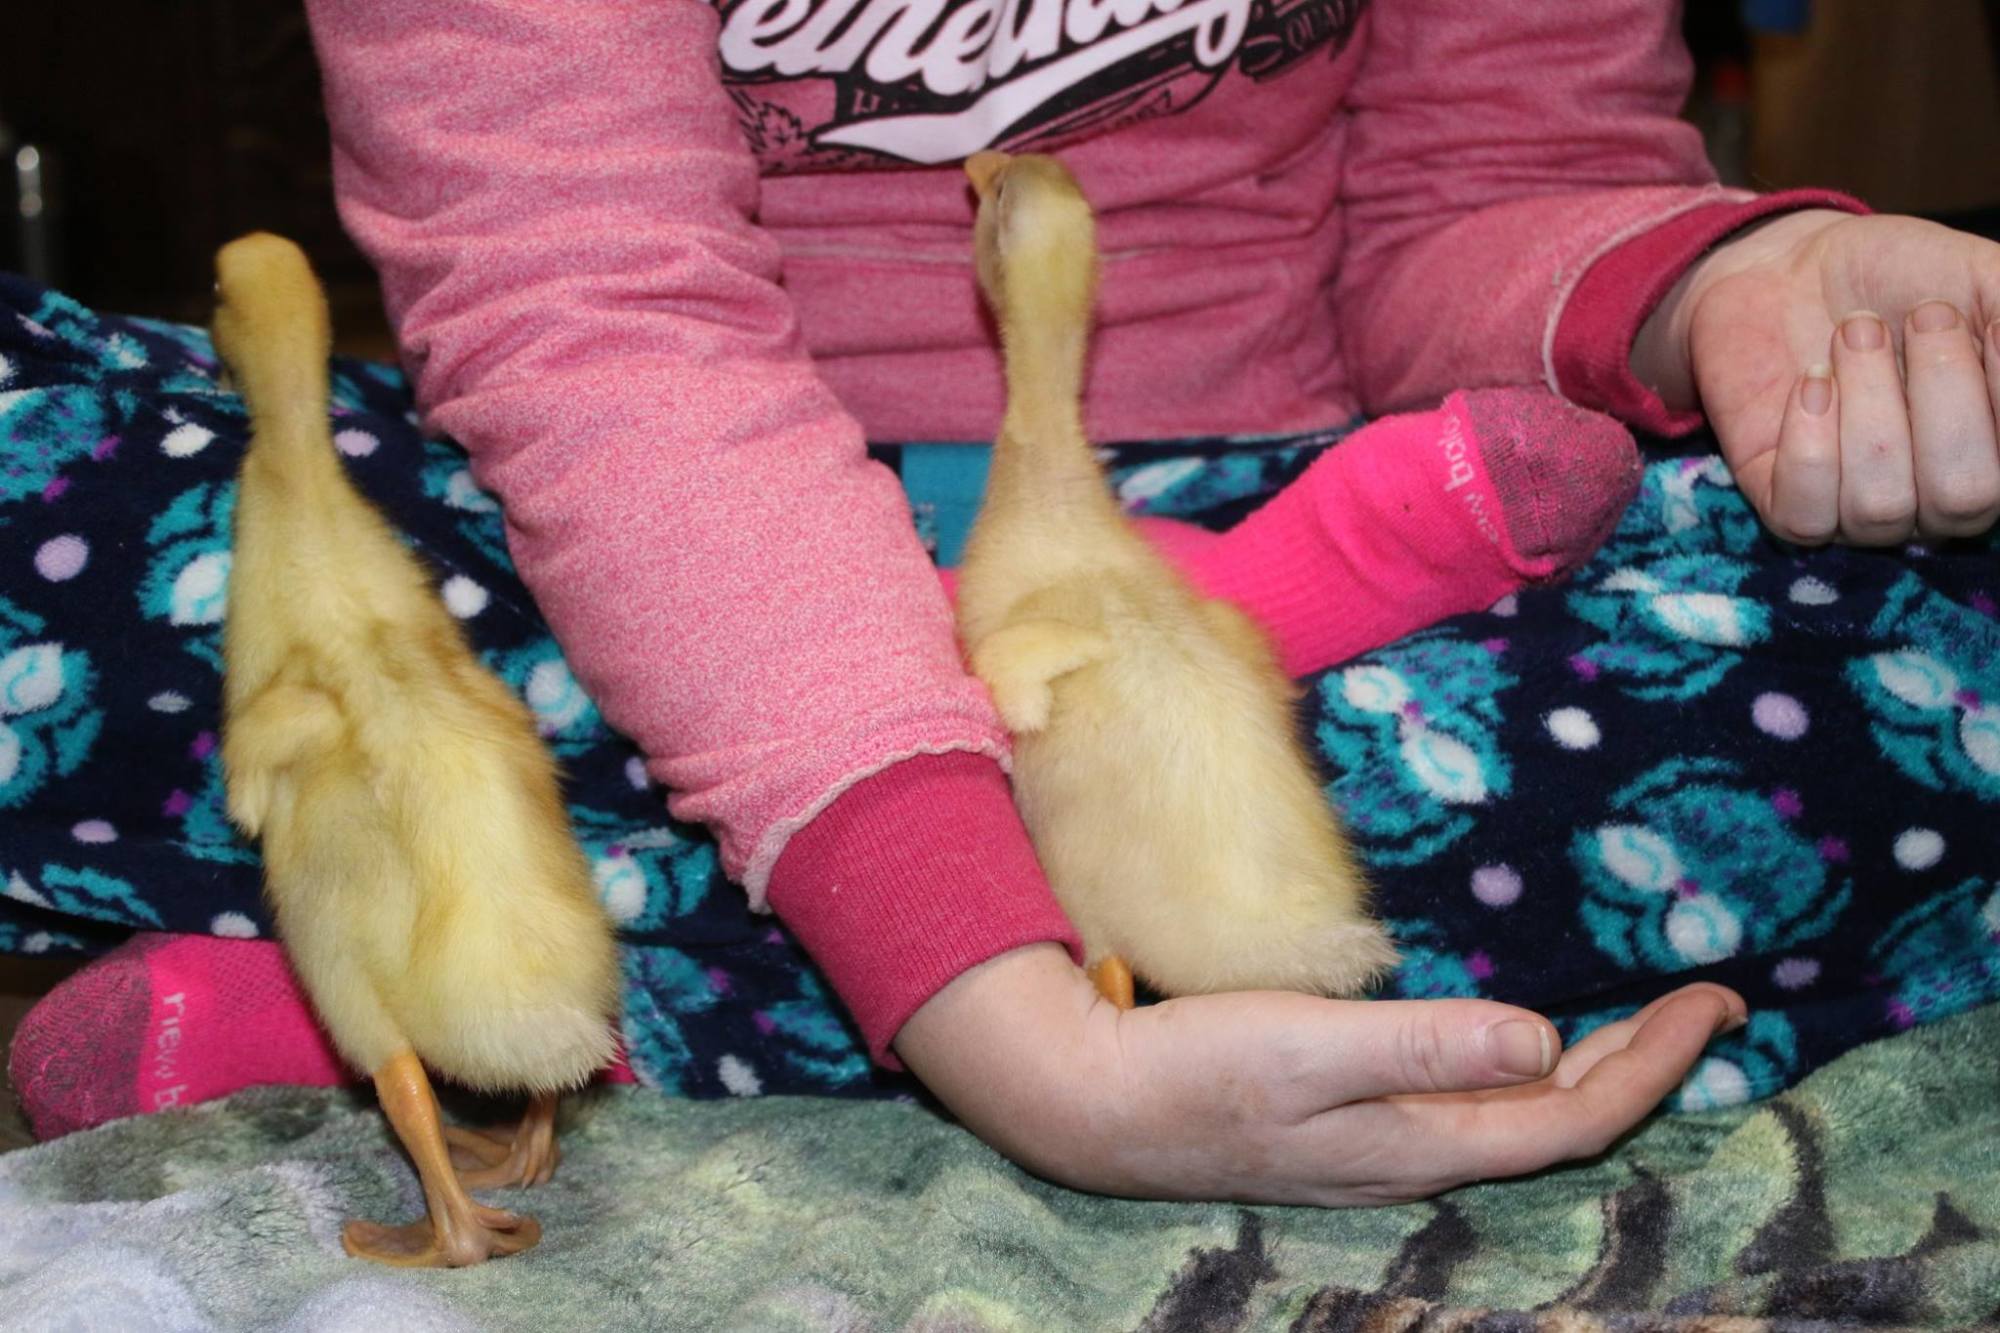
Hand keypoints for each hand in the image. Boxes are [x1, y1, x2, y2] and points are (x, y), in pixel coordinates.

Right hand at [894, 944, 1745, 1205]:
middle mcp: (1416, 1153)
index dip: (1657, 1063)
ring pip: (1518, 1116)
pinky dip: (1521, 1068)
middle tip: (1711, 1003)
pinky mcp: (1349, 1123)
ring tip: (1643, 1025)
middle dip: (1644, 1066)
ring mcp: (1381, 1144)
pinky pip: (1472, 1103)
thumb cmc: (1194, 1071)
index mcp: (1422, 1138)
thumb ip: (1424, 1045)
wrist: (1092, 1102)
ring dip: (1591, 1071)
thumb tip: (1548, 1042)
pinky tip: (1519, 1044)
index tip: (1720, 1001)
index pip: (1576, 1114)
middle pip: (1561, 1120)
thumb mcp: (1307, 1048)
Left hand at [1634, 208, 1999, 544]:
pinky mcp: (1787, 508)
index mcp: (1996, 449)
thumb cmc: (1900, 278)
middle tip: (1921, 317)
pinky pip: (1806, 516)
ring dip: (1869, 404)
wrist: (1789, 265)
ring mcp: (1860, 510)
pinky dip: (1809, 445)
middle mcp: (1936, 496)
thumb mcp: (1987, 282)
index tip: (1984, 320)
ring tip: (1854, 333)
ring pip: (1880, 505)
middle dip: (1943, 394)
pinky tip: (1811, 383)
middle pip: (1963, 497)